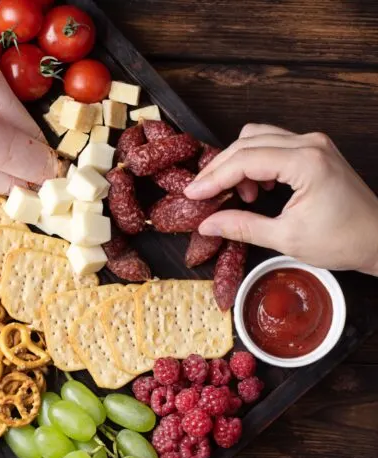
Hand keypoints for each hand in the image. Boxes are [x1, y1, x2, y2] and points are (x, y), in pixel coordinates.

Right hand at [184, 123, 377, 274]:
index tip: (193, 194)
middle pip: (246, 143)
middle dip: (219, 168)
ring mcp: (313, 143)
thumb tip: (208, 224)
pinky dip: (254, 161)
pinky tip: (256, 187)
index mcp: (305, 162)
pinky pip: (273, 144)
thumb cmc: (343, 240)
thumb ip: (242, 227)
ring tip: (234, 194)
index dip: (213, 178)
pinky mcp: (314, 149)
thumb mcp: (286, 238)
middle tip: (201, 193)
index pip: (244, 160)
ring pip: (257, 138)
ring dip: (237, 162)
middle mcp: (310, 144)